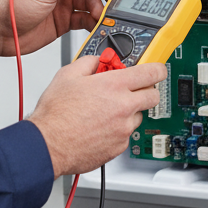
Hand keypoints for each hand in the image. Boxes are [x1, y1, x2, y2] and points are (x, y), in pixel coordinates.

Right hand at [29, 57, 167, 176]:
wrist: (48, 145)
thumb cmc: (55, 114)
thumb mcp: (67, 74)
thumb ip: (89, 62)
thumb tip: (99, 61)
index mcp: (114, 86)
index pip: (152, 73)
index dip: (158, 69)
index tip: (158, 70)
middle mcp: (124, 107)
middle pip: (153, 96)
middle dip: (146, 90)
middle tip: (132, 89)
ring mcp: (123, 129)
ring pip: (138, 116)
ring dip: (129, 111)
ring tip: (106, 111)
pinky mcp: (119, 146)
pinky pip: (126, 134)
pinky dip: (117, 129)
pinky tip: (99, 127)